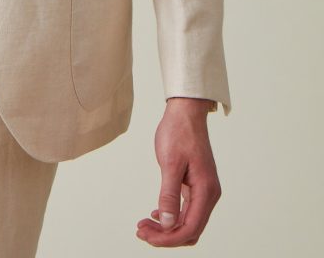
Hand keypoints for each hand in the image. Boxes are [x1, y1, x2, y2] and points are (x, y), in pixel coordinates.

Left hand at [135, 98, 221, 246]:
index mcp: (206, 191)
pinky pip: (186, 210)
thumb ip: (169, 195)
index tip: (147, 237)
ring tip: (144, 225)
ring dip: (167, 227)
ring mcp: (204, 190)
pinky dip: (171, 216)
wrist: (186, 112)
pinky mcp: (196, 185)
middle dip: (166, 236)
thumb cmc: (179, 132)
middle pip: (190, 229)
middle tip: (141, 231)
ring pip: (187, 221)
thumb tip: (167, 223)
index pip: (190, 228)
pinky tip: (155, 214)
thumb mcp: (170, 163)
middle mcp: (209, 194)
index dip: (168, 238)